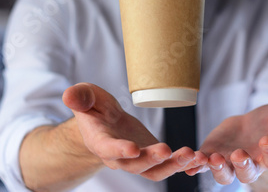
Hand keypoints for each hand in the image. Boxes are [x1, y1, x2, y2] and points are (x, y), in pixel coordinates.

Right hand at [63, 83, 206, 180]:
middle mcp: (118, 157)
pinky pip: (167, 167)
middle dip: (152, 160)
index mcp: (99, 141)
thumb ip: (80, 97)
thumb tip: (68, 95)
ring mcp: (136, 160)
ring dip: (173, 166)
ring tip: (191, 155)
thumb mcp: (86, 97)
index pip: (108, 148)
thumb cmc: (94, 108)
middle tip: (168, 150)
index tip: (132, 148)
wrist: (104, 123)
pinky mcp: (151, 158)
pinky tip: (198, 157)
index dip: (119, 150)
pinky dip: (182, 164)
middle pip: (135, 164)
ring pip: (154, 171)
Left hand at [186, 103, 267, 186]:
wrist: (249, 123)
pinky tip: (187, 160)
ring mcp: (229, 162)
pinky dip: (193, 165)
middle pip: (247, 173)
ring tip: (210, 158)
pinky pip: (201, 165)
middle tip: (239, 155)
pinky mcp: (211, 155)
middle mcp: (250, 164)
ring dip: (217, 168)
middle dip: (242, 166)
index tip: (266, 140)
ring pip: (224, 174)